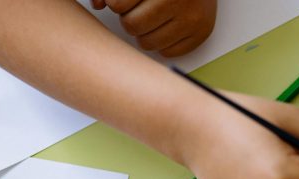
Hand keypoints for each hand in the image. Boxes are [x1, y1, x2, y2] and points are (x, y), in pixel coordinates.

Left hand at [91, 0, 215, 57]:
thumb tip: (96, 4)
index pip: (118, 4)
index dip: (117, 3)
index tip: (127, 0)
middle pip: (132, 25)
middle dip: (130, 19)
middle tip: (139, 10)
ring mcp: (192, 17)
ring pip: (147, 43)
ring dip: (144, 33)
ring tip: (152, 18)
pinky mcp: (202, 32)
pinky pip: (168, 53)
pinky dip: (162, 43)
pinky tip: (167, 27)